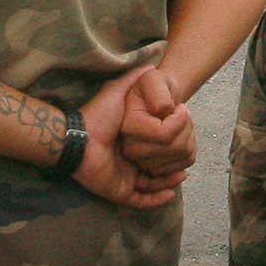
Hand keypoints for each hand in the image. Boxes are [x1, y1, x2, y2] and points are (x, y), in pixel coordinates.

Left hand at [75, 80, 181, 210]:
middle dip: (172, 167)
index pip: (155, 148)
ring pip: (152, 186)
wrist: (79, 138)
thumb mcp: (119, 92)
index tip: (185, 140)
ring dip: (168, 182)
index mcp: (130, 142)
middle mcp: (128, 161)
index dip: (171, 147)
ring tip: (181, 174)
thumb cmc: (98, 116)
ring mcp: (123, 178)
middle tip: (186, 161)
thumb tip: (151, 64)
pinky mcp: (119, 191)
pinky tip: (169, 193)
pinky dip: (155, 199)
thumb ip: (133, 79)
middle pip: (156, 169)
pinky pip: (141, 201)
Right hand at [115, 67, 196, 175]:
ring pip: (182, 156)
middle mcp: (129, 148)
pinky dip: (190, 148)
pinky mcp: (154, 170)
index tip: (180, 107)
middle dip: (186, 127)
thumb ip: (157, 91)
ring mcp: (142, 162)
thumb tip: (162, 111)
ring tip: (179, 123)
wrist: (154, 100)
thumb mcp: (154, 78)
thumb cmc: (154, 87)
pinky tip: (180, 136)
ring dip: (189, 136)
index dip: (180, 119)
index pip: (164, 135)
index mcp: (127, 126)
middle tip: (180, 114)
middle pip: (175, 148)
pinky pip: (185, 163)